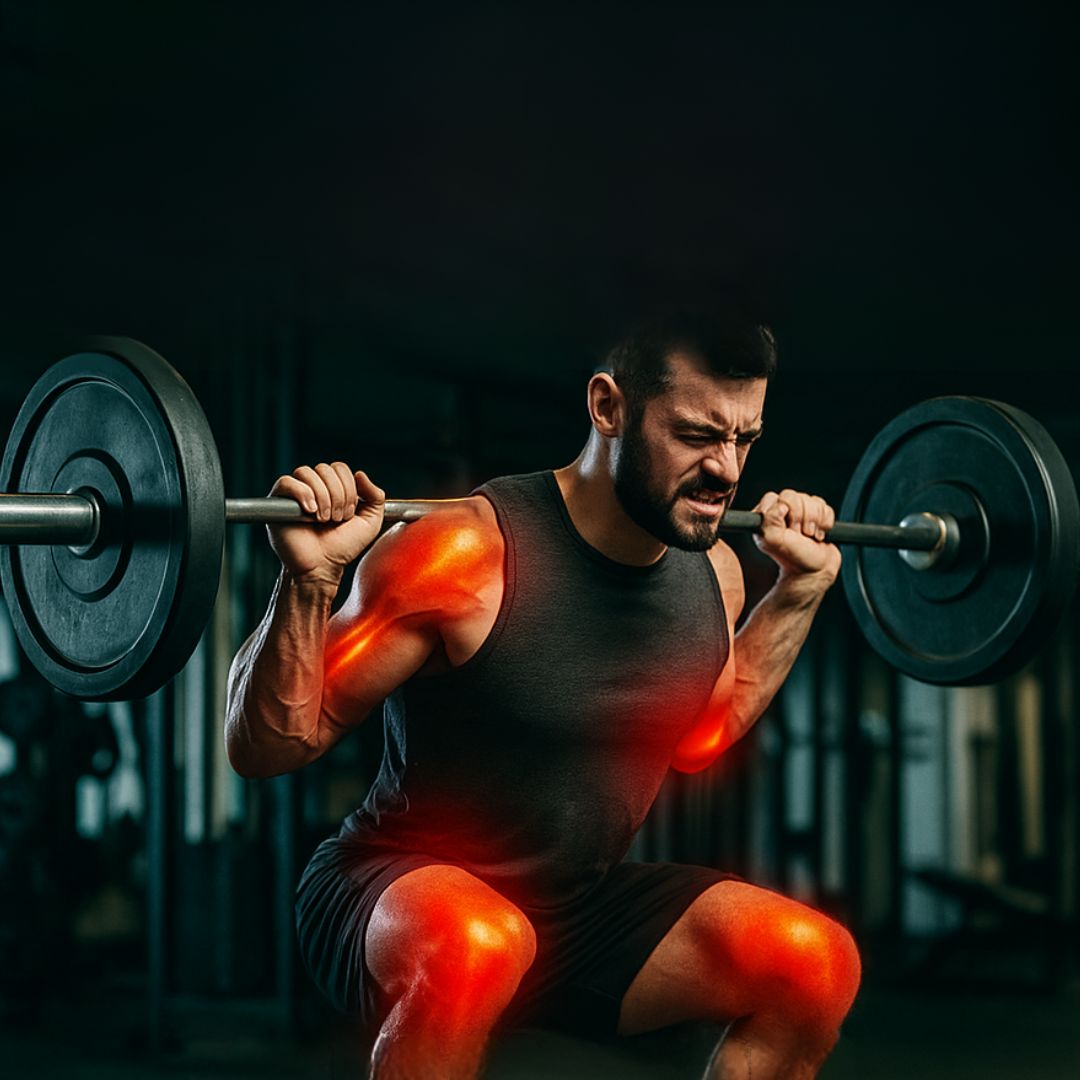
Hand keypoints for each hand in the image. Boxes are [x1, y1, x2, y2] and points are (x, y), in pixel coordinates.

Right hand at [267, 463, 384, 584]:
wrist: (322, 566)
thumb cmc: (343, 546)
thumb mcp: (370, 522)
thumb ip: (376, 496)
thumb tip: (360, 474)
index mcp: (332, 487)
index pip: (339, 468)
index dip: (348, 488)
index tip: (349, 514)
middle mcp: (313, 486)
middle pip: (325, 468)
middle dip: (337, 495)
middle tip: (337, 519)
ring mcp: (294, 493)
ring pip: (307, 473)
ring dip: (322, 497)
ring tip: (323, 519)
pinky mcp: (277, 502)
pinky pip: (286, 482)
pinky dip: (302, 494)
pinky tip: (310, 512)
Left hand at [752, 488, 841, 579]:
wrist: (815, 571)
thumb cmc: (793, 559)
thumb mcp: (773, 540)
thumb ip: (769, 519)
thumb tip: (780, 505)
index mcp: (766, 517)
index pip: (773, 497)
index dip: (784, 511)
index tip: (787, 528)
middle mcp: (782, 513)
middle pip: (794, 496)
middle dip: (801, 517)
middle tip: (799, 534)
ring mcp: (800, 513)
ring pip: (811, 501)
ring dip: (814, 521)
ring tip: (809, 536)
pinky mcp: (817, 516)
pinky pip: (825, 507)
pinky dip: (825, 522)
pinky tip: (819, 534)